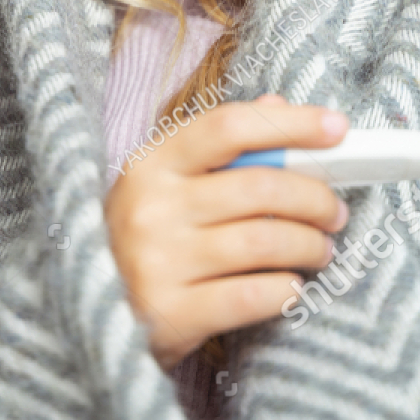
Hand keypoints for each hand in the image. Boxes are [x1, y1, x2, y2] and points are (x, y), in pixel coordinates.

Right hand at [104, 95, 349, 369]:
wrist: (83, 315)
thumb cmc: (134, 240)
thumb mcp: (160, 185)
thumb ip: (217, 145)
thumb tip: (277, 104)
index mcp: (149, 164)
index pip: (229, 126)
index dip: (291, 123)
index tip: (337, 128)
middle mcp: (150, 207)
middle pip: (261, 187)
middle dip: (315, 198)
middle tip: (335, 212)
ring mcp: (157, 261)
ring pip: (266, 241)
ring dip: (310, 246)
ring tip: (319, 251)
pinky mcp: (170, 314)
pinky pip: (254, 295)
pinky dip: (286, 290)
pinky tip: (290, 287)